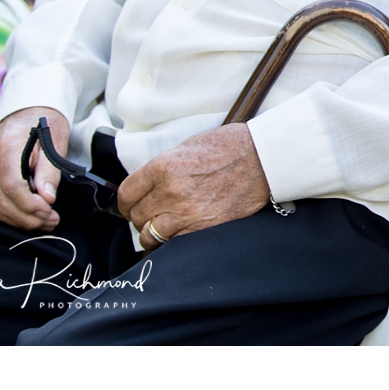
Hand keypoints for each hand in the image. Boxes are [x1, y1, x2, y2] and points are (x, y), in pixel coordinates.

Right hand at [0, 106, 68, 230]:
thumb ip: (49, 170)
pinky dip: (12, 214)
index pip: (11, 184)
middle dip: (27, 217)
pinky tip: (31, 217)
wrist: (26, 112)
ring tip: (45, 222)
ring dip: (21, 219)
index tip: (49, 210)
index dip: (29, 203)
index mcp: (7, 146)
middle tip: (52, 221)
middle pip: (2, 199)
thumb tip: (47, 198)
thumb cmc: (44, 124)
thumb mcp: (55, 141)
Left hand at [116, 123, 270, 249]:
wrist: (264, 158)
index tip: (128, 205)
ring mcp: (187, 212)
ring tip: (158, 227)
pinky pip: (172, 243)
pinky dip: (169, 241)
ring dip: (150, 232)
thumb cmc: (230, 147)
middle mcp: (171, 191)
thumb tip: (147, 183)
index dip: (124, 202)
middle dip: (138, 216)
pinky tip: (174, 234)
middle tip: (146, 214)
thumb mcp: (188, 146)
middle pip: (135, 216)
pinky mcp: (203, 227)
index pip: (126, 194)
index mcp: (163, 166)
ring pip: (149, 234)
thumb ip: (163, 166)